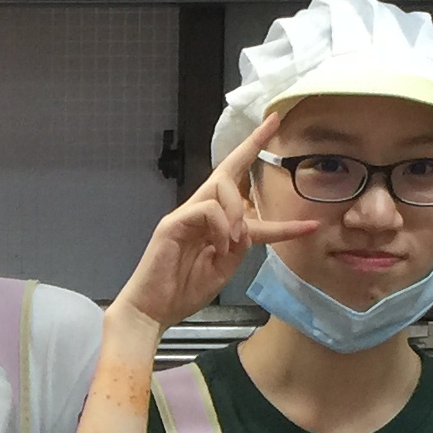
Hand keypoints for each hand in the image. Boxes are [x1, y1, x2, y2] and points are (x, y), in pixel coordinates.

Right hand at [112, 119, 317, 332]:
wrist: (153, 310)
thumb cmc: (183, 291)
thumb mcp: (224, 269)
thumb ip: (239, 246)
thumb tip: (248, 225)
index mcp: (214, 224)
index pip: (241, 193)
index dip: (262, 178)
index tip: (279, 147)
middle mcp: (200, 213)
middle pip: (227, 171)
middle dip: (251, 146)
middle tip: (273, 122)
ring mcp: (185, 216)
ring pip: (219, 187)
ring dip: (237, 210)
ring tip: (235, 239)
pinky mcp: (172, 224)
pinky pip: (206, 210)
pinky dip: (220, 226)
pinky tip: (220, 245)